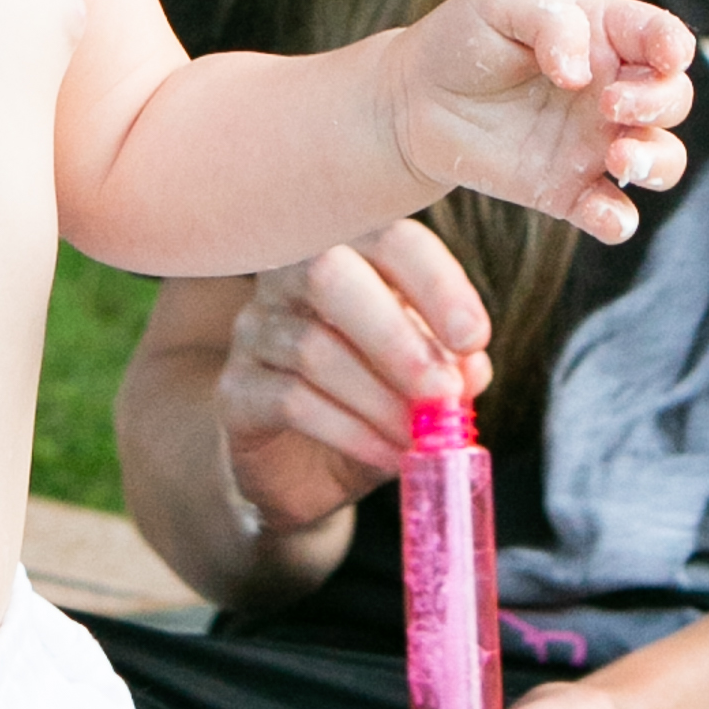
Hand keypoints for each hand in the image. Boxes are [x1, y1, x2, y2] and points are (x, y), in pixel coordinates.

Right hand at [217, 222, 492, 548]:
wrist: (305, 469)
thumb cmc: (374, 402)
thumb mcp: (424, 382)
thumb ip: (450, 366)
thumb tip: (470, 369)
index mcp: (352, 255)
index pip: (389, 239)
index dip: (436, 283)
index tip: (473, 339)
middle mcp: (290, 278)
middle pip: (330, 273)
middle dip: (396, 336)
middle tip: (442, 391)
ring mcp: (254, 330)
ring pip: (312, 347)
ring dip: (379, 399)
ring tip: (418, 437)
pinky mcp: (234, 390)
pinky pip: (290, 400)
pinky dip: (352, 432)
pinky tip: (388, 456)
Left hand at [385, 0, 693, 245]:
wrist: (414, 101)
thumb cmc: (463, 41)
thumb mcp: (500, 5)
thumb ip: (551, 23)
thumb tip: (579, 74)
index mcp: (606, 37)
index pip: (662, 38)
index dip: (675, 47)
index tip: (664, 57)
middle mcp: (612, 92)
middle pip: (673, 100)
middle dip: (659, 103)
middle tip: (610, 104)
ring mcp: (595, 144)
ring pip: (663, 159)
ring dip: (658, 161)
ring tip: (618, 158)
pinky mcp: (569, 191)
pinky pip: (614, 214)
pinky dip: (620, 221)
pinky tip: (603, 215)